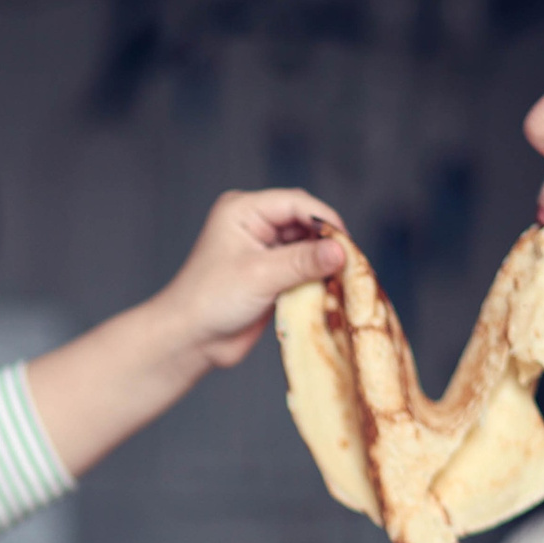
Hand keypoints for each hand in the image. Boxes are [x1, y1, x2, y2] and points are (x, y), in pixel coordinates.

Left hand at [146, 189, 347, 369]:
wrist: (191, 339)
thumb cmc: (212, 300)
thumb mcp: (260, 276)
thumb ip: (303, 262)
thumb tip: (342, 252)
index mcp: (244, 210)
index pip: (296, 203)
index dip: (325, 220)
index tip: (348, 245)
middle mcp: (255, 223)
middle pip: (305, 223)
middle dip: (328, 242)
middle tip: (352, 264)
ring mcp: (263, 249)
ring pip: (307, 247)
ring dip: (324, 263)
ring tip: (346, 278)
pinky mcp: (271, 274)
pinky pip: (302, 269)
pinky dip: (317, 278)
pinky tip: (333, 289)